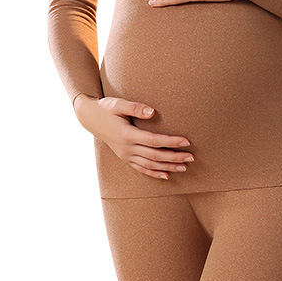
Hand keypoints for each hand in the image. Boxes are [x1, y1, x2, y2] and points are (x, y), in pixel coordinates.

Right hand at [74, 95, 194, 179]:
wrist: (90, 118)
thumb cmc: (106, 108)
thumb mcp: (118, 104)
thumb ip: (136, 107)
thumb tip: (153, 112)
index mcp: (127, 135)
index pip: (154, 141)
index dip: (171, 142)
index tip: (186, 141)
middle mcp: (127, 148)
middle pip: (155, 156)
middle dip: (174, 157)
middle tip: (191, 157)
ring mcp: (125, 155)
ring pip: (150, 165)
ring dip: (168, 167)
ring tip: (184, 167)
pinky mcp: (125, 157)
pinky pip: (141, 169)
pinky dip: (154, 173)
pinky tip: (166, 176)